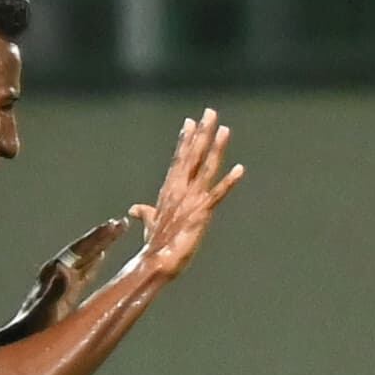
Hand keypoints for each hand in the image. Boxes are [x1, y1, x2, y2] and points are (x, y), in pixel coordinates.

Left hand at [0, 218, 131, 348]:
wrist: (21, 339)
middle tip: (121, 222)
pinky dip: (95, 261)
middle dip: (102, 236)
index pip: (79, 250)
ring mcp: (63, 281)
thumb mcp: (45, 310)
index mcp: (55, 273)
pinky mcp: (67, 292)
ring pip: (86, 257)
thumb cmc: (33, 327)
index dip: (97, 238)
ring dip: (101, 244)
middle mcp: (59, 273)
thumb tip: (64, 268)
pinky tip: (102, 255)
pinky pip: (85, 271)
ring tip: (116, 231)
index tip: (113, 226)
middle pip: (84, 249)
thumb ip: (54, 290)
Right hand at [127, 111, 243, 281]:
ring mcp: (191, 199)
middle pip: (192, 155)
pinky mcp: (201, 213)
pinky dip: (229, 181)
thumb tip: (134, 210)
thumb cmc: (155, 245)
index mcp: (170, 190)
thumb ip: (145, 213)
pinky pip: (218, 194)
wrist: (156, 262)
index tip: (191, 121)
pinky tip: (240, 169)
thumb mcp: (150, 224)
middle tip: (210, 112)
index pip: (179, 159)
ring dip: (215, 148)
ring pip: (205, 167)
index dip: (186, 140)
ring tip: (224, 129)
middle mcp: (180, 189)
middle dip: (202, 133)